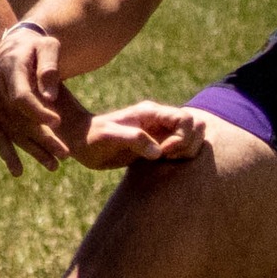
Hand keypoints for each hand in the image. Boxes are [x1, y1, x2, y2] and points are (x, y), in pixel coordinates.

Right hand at [0, 22, 67, 175]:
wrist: (13, 46)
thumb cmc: (36, 46)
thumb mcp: (48, 47)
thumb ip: (50, 68)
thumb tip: (49, 96)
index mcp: (8, 70)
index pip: (21, 97)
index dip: (39, 112)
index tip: (57, 123)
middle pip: (18, 120)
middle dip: (43, 139)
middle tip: (65, 154)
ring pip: (11, 132)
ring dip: (33, 150)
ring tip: (54, 166)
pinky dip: (8, 153)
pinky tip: (18, 171)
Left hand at [65, 98, 204, 169]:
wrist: (81, 142)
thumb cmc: (92, 137)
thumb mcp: (110, 137)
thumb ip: (134, 140)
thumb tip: (158, 152)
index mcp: (151, 113)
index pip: (185, 119)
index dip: (182, 137)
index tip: (163, 151)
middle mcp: (159, 121)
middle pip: (195, 126)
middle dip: (188, 144)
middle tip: (167, 157)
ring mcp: (159, 133)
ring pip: (192, 137)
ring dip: (186, 152)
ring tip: (166, 161)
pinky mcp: (157, 146)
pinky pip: (181, 149)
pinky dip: (180, 158)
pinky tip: (163, 164)